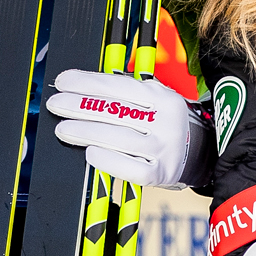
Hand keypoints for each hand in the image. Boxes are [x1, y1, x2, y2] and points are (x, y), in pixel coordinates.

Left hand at [45, 69, 208, 188]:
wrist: (199, 151)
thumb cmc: (164, 121)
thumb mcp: (154, 98)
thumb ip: (125, 92)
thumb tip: (81, 87)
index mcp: (162, 96)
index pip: (118, 85)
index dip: (87, 82)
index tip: (63, 82)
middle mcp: (165, 121)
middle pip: (114, 111)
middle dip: (78, 106)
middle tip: (56, 105)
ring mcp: (164, 148)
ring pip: (118, 138)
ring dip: (84, 132)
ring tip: (63, 129)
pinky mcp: (160, 173)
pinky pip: (129, 168)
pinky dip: (107, 160)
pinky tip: (90, 154)